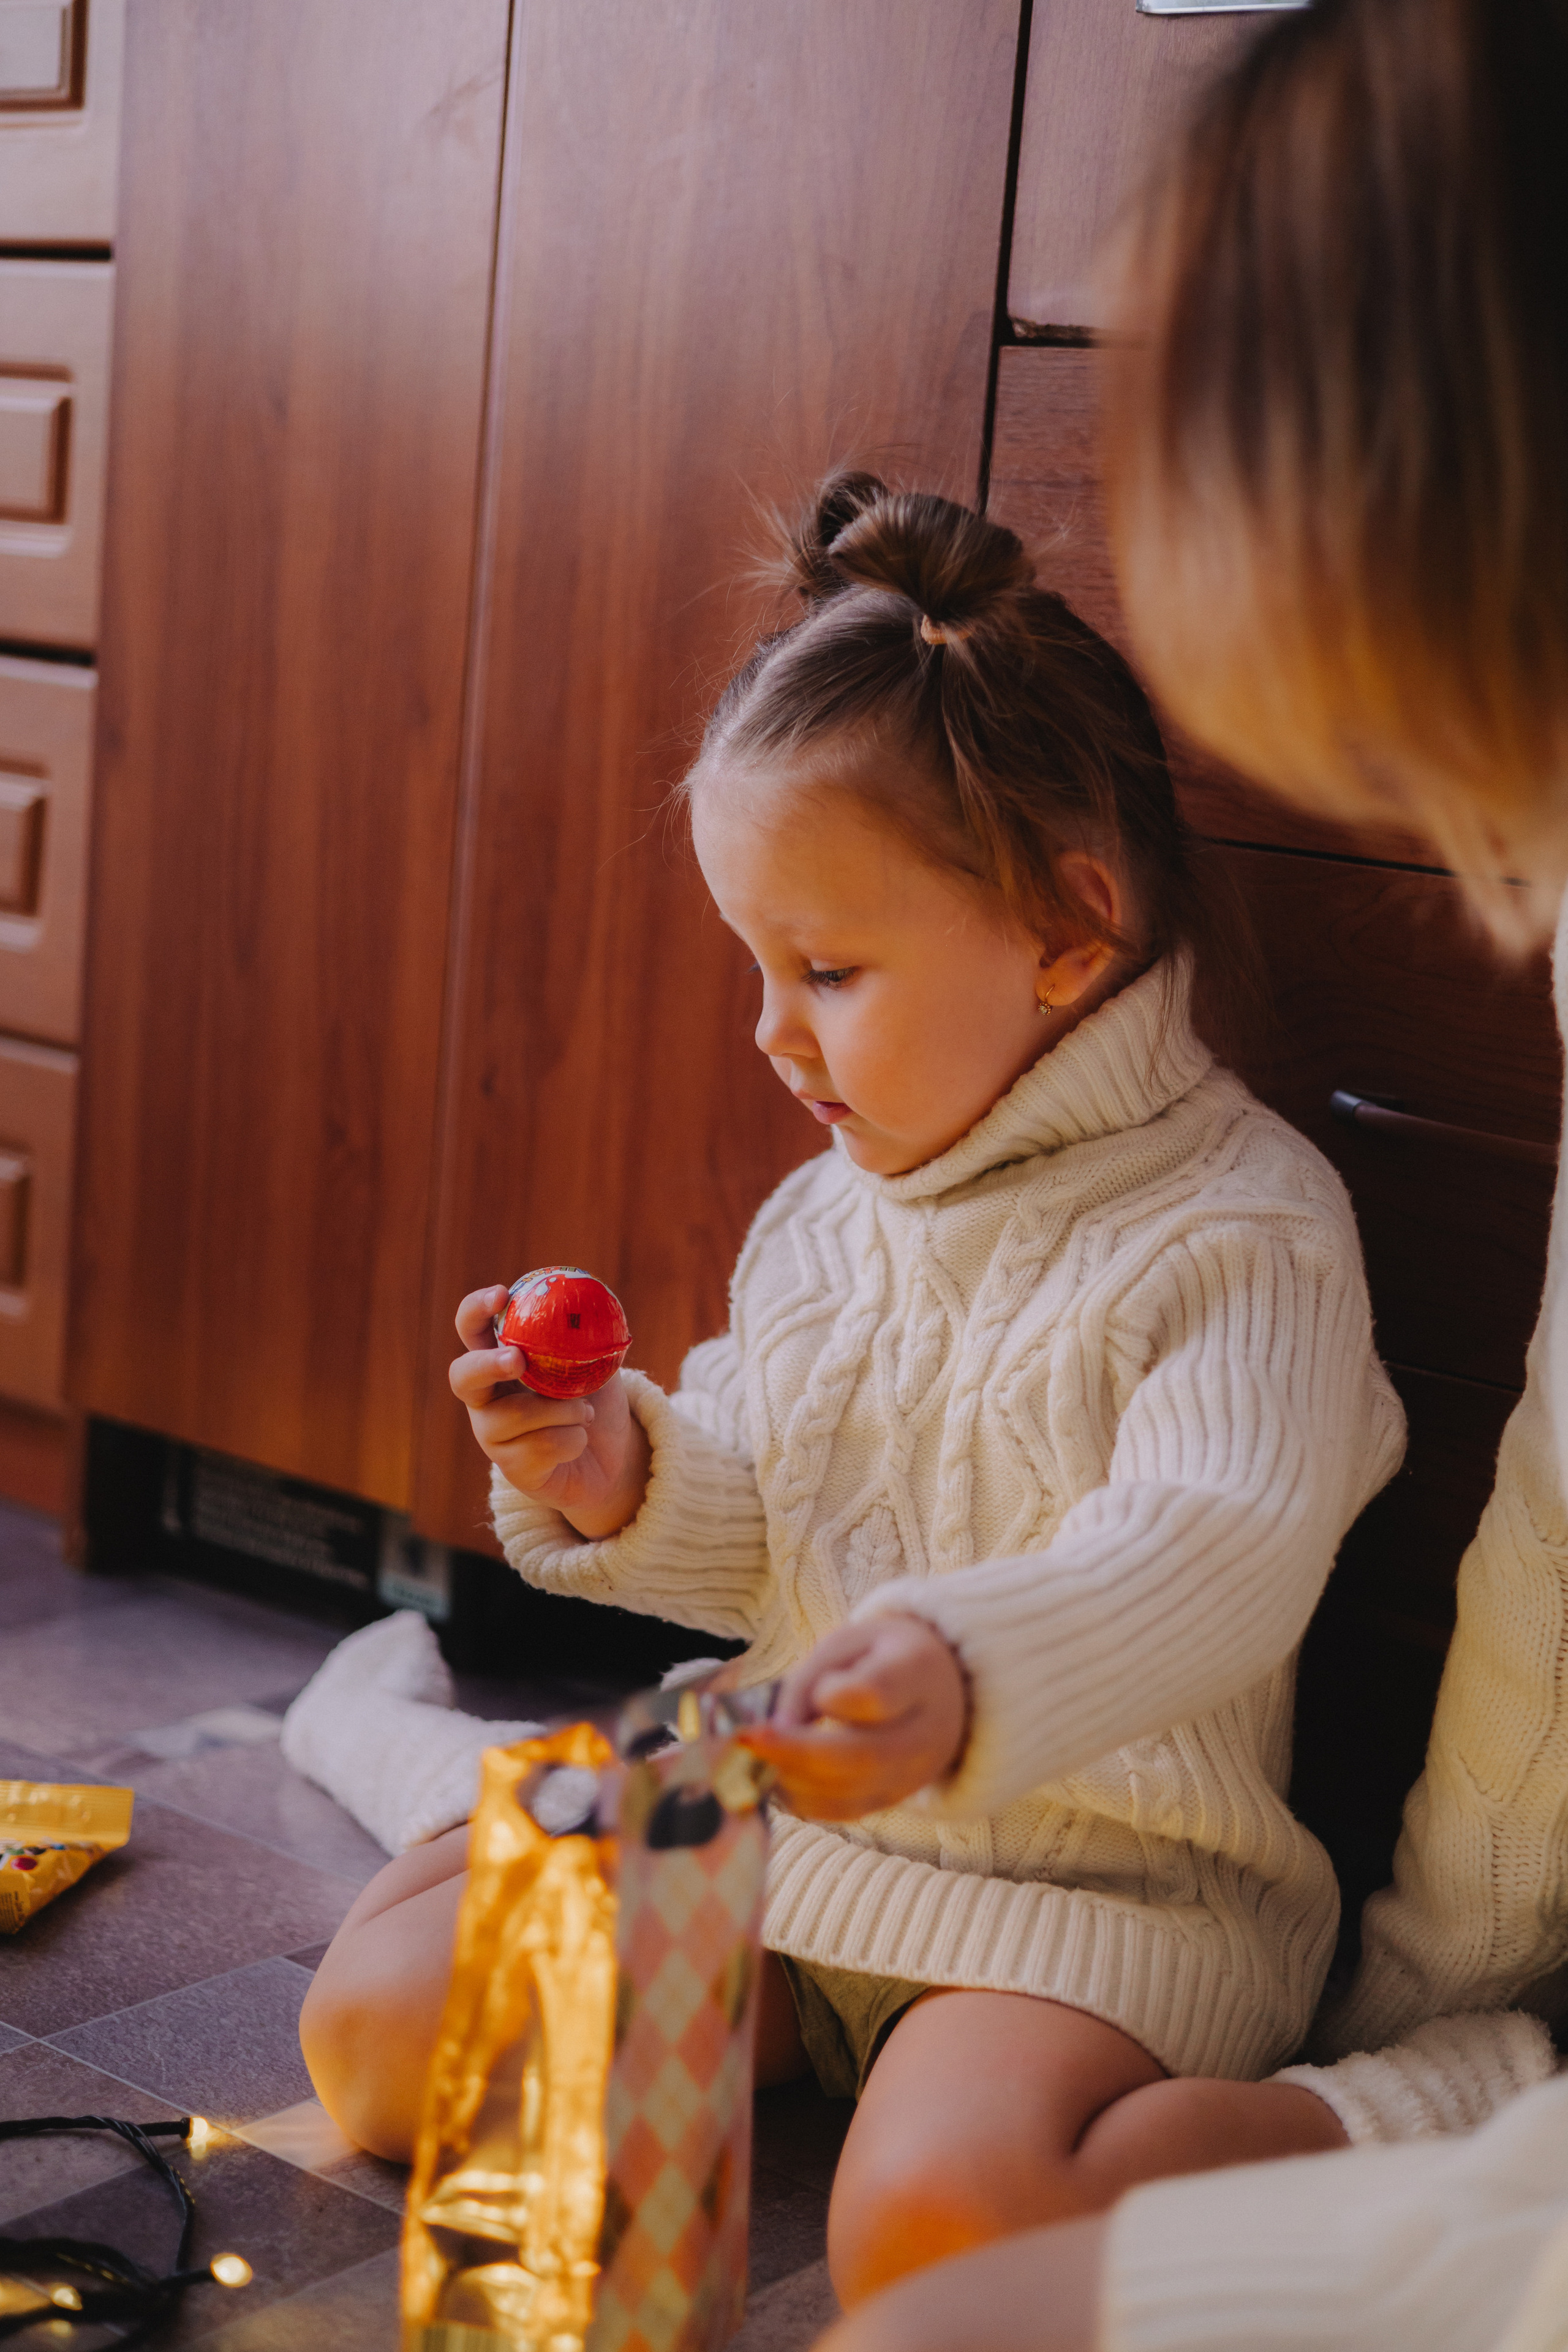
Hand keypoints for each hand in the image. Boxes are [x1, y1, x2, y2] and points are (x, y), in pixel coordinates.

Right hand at [449, 1286, 649, 1538]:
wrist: (611, 1461)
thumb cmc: (595, 1403)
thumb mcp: (596, 1365)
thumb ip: (587, 1338)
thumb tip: (596, 1304)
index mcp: (499, 1362)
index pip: (471, 1329)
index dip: (476, 1309)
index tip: (501, 1294)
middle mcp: (486, 1399)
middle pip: (462, 1376)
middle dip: (488, 1364)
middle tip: (517, 1359)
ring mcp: (493, 1437)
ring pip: (515, 1415)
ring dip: (563, 1410)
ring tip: (585, 1413)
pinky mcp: (513, 1469)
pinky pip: (542, 1446)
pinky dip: (574, 1439)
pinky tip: (579, 1441)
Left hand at [740, 1614, 967, 1820]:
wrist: (941, 1689)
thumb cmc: (881, 1658)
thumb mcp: (848, 1644)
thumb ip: (810, 1679)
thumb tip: (776, 1730)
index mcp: (917, 1673)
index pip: (877, 1694)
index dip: (835, 1697)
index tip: (814, 1691)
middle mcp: (924, 1731)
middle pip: (861, 1755)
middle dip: (796, 1752)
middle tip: (748, 1739)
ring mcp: (912, 1774)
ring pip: (849, 1792)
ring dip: (792, 1778)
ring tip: (754, 1756)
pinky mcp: (892, 1799)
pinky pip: (843, 1811)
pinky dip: (802, 1799)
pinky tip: (776, 1776)